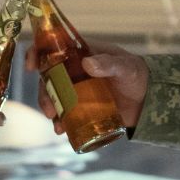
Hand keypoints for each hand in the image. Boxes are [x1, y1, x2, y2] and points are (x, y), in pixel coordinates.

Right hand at [27, 41, 148, 133]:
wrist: (149, 99)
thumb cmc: (137, 75)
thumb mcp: (126, 67)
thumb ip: (110, 64)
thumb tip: (87, 63)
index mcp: (80, 54)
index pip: (53, 48)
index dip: (37, 53)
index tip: (31, 65)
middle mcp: (73, 71)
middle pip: (48, 78)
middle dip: (43, 93)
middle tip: (49, 109)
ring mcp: (76, 90)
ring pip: (53, 97)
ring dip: (50, 109)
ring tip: (56, 124)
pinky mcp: (82, 108)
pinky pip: (65, 114)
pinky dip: (60, 122)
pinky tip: (62, 131)